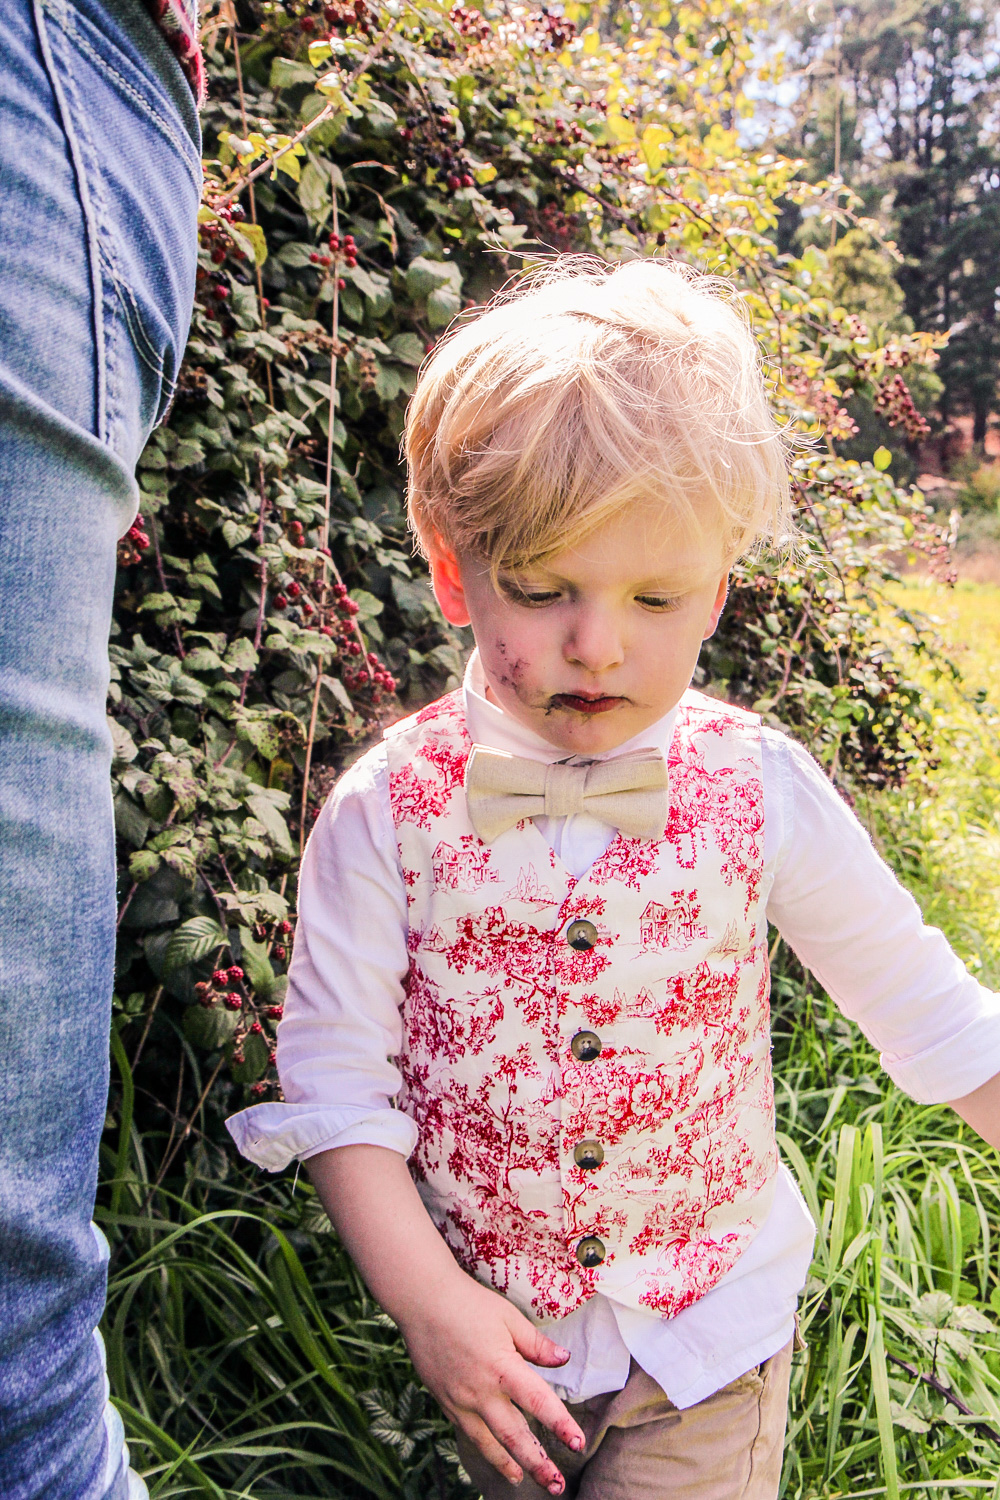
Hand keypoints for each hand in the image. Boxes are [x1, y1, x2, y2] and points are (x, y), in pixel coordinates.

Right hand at [397, 1271, 584, 1493]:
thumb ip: (536, 1344)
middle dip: (537, 1463)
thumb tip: (564, 1358)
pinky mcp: (445, 1401)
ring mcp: (460, 1400)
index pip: (539, 1403)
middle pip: (514, 1436)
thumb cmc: (469, 1304)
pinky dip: (484, 1448)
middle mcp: (481, 1391)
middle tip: (557, 1485)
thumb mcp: (509, 1317)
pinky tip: (495, 1456)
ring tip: (524, 1481)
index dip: (560, 1425)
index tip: (578, 1443)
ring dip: (508, 1465)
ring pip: (488, 1443)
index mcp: (502, 1367)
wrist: (422, 1301)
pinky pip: (468, 1432)